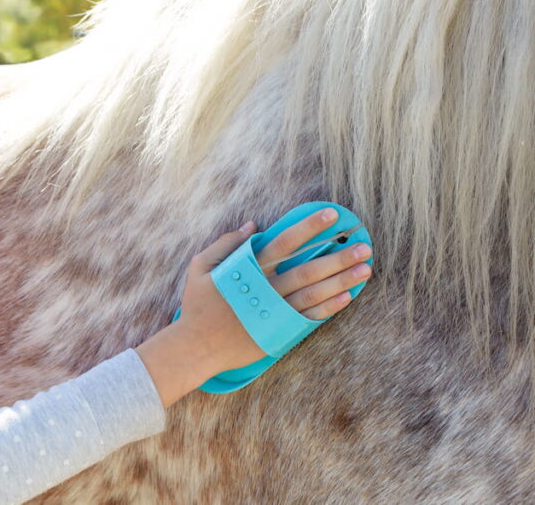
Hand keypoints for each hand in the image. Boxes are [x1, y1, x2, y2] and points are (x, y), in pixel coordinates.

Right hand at [178, 208, 370, 376]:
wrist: (197, 348)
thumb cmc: (198, 306)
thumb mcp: (200, 268)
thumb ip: (225, 245)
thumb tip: (251, 226)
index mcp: (249, 270)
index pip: (285, 242)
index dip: (309, 227)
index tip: (332, 216)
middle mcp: (267, 290)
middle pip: (308, 269)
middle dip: (338, 256)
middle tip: (364, 246)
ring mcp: (275, 312)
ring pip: (314, 293)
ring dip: (342, 280)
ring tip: (365, 269)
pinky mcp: (280, 332)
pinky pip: (310, 317)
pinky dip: (330, 307)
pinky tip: (347, 296)